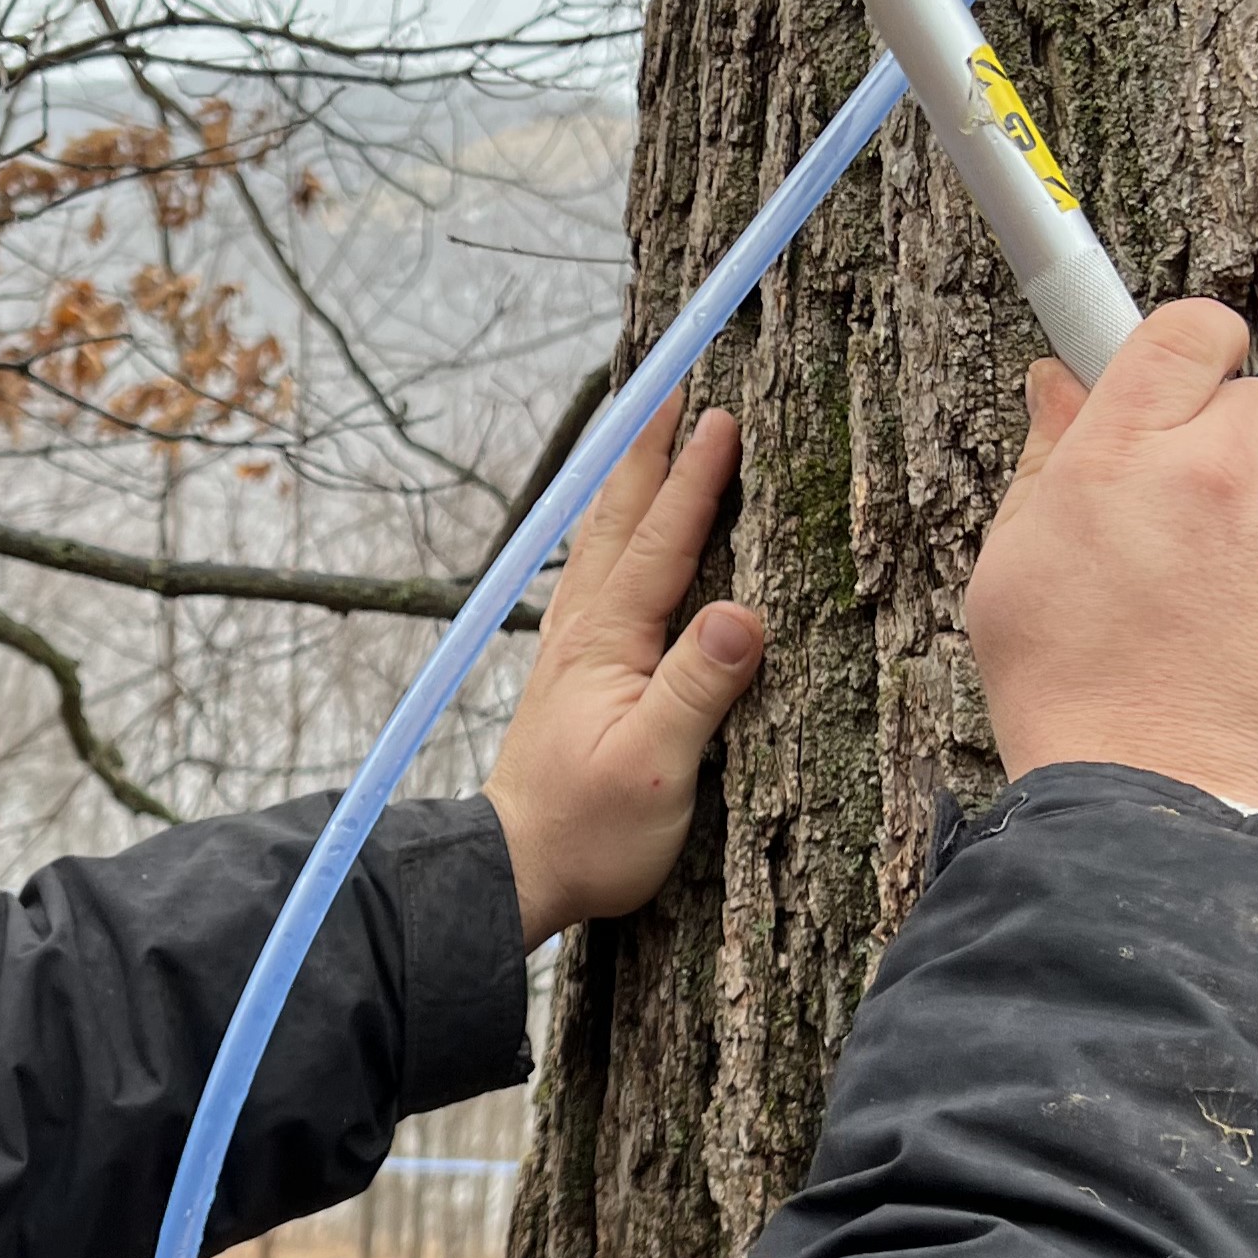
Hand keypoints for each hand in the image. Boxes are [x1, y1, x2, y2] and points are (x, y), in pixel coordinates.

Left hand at [483, 395, 764, 946]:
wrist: (514, 873)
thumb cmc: (589, 834)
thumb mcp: (656, 770)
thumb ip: (696, 690)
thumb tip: (744, 615)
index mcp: (609, 644)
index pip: (660, 543)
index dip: (694, 481)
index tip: (721, 416)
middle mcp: (583, 632)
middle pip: (619, 522)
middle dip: (649, 452)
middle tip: (671, 384)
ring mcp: (571, 650)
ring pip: (601, 544)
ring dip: (626, 485)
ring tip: (645, 437)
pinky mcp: (570, 675)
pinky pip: (595, 578)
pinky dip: (610, 535)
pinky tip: (613, 538)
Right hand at [964, 300, 1257, 840]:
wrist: (1155, 822)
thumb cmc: (1070, 702)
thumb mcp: (1015, 569)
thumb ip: (1051, 461)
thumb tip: (1060, 383)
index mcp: (1128, 454)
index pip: (1193, 330)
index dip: (1195, 359)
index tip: (1187, 395)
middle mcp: (1227, 474)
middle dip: (1236, 463)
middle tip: (1189, 547)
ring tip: (1226, 630)